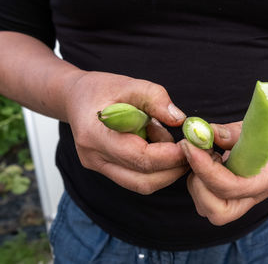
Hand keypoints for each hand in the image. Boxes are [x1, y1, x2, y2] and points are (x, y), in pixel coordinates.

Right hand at [64, 71, 188, 194]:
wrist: (77, 98)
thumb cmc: (101, 89)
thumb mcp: (130, 84)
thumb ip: (156, 99)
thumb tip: (179, 120)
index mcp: (96, 135)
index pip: (139, 158)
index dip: (169, 155)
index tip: (188, 144)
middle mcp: (94, 158)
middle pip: (142, 180)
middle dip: (172, 169)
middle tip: (189, 150)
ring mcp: (98, 167)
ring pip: (141, 184)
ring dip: (165, 170)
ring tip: (171, 144)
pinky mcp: (106, 170)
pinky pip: (136, 178)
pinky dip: (155, 168)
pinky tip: (159, 147)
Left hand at [180, 113, 267, 224]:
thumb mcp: (264, 123)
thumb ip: (234, 132)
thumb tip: (206, 133)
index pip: (234, 188)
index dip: (208, 170)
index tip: (191, 147)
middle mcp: (256, 194)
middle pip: (220, 212)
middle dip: (200, 186)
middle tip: (197, 154)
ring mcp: (244, 196)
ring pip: (209, 207)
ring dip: (197, 181)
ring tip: (204, 152)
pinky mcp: (232, 191)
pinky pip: (208, 196)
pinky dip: (198, 178)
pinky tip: (206, 156)